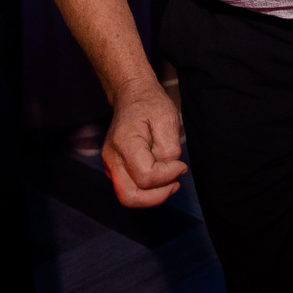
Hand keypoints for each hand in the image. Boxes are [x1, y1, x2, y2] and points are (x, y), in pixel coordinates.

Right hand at [102, 75, 187, 207]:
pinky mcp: (114, 169)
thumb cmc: (149, 104)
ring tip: (170, 182)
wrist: (131, 95)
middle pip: (129, 196)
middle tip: (175, 184)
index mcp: (124, 144)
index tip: (182, 165)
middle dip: (157, 197)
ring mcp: (110, 165)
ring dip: (152, 196)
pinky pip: (129, 189)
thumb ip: (169, 148)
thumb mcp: (167, 118)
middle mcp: (112, 158)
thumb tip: (170, 169)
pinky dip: (146, 191)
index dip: (167, 176)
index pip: (145, 177)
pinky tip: (161, 178)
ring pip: (128, 197)